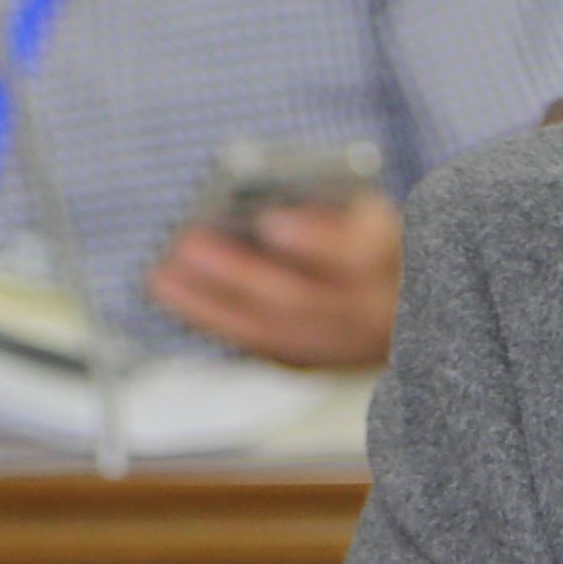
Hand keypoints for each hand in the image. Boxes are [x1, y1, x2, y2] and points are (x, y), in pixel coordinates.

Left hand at [149, 191, 400, 368]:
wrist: (398, 290)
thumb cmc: (362, 229)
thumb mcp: (356, 202)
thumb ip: (318, 203)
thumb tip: (258, 205)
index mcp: (393, 257)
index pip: (359, 256)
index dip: (314, 240)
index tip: (270, 221)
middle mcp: (377, 313)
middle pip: (303, 301)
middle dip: (240, 274)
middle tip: (187, 245)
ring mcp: (345, 347)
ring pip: (274, 333)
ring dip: (212, 304)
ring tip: (164, 273)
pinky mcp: (315, 361)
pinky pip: (260, 346)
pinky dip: (218, 320)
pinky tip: (181, 297)